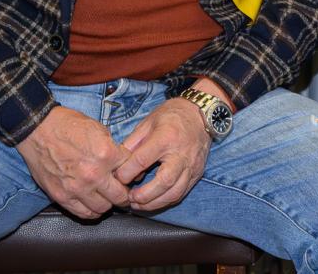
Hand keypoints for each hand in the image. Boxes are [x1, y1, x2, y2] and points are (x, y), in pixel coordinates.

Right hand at [17, 106, 131, 218]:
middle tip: (123, 193)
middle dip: (124, 195)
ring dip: (108, 204)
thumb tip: (126, 164)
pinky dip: (91, 211)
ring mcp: (77, 188)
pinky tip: (93, 204)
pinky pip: (83, 213)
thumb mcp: (100, 130)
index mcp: (107, 154)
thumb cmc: (69, 126)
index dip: (131, 173)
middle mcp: (94, 174)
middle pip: (120, 196)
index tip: (129, 176)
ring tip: (106, 198)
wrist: (39, 129)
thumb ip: (114, 149)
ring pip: (103, 208)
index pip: (130, 171)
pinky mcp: (61, 197)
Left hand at [116, 89, 216, 210]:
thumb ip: (132, 144)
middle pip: (163, 181)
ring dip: (154, 203)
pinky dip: (165, 201)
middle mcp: (181, 153)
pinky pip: (182, 193)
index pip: (142, 160)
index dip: (126, 173)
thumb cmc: (172, 116)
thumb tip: (120, 166)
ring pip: (174, 192)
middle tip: (129, 198)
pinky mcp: (197, 173)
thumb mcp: (147, 123)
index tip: (117, 178)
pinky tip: (153, 201)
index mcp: (166, 137)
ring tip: (139, 204)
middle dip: (143, 195)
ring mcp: (192, 165)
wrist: (200, 113)